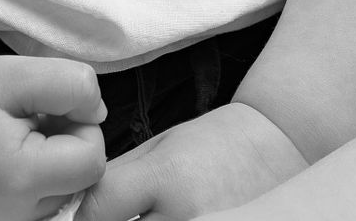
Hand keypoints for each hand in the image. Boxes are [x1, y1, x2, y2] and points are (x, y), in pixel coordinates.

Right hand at [0, 47, 107, 220]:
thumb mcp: (20, 71)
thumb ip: (74, 86)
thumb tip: (99, 114)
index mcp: (18, 183)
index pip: (93, 161)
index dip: (79, 122)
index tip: (43, 103)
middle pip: (76, 181)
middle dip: (62, 142)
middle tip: (20, 116)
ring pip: (57, 193)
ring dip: (45, 160)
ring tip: (6, 133)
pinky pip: (32, 205)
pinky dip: (26, 177)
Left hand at [79, 102, 307, 220]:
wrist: (278, 147)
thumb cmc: (215, 143)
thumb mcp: (160, 147)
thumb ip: (118, 179)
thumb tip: (77, 207)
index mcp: (166, 178)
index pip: (96, 211)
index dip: (84, 213)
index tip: (89, 211)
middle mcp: (185, 217)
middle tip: (120, 215)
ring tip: (147, 218)